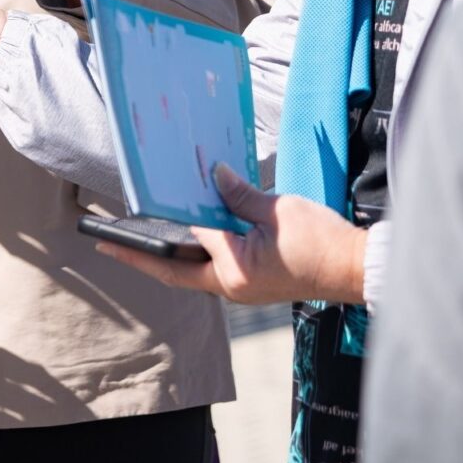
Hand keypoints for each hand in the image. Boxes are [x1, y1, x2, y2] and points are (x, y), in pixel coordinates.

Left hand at [96, 162, 367, 305]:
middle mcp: (232, 285)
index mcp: (234, 269)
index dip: (162, 220)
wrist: (354, 268)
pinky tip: (188, 233)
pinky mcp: (252, 282)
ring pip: (192, 272)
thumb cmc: (320, 242)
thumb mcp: (277, 209)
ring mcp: (242, 287)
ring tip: (140, 237)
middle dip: (141, 257)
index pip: (187, 240)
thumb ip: (239, 194)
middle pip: (175, 272)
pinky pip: (213, 268)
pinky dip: (196, 253)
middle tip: (108, 246)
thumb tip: (212, 175)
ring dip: (167, 256)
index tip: (124, 219)